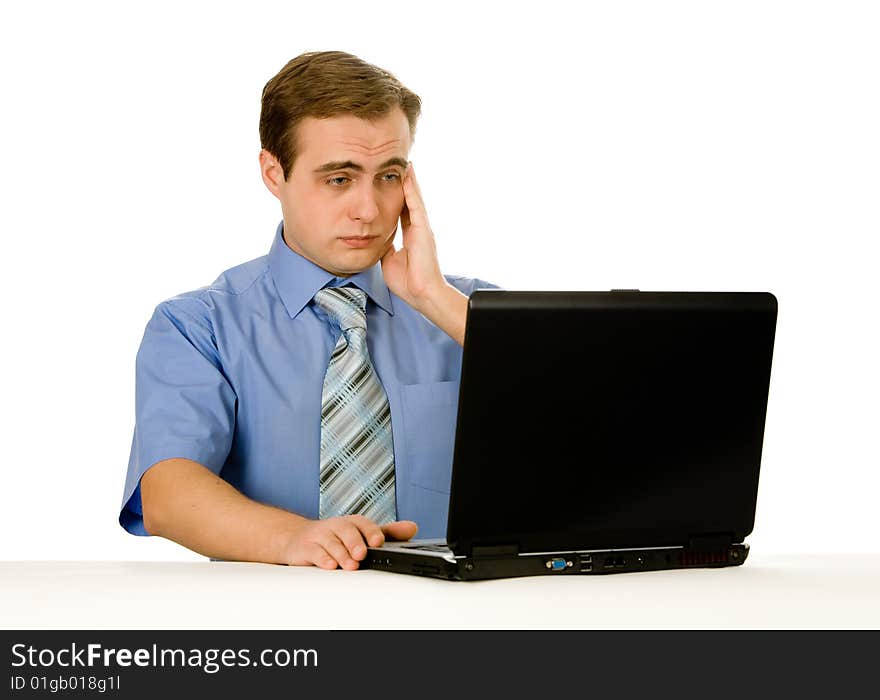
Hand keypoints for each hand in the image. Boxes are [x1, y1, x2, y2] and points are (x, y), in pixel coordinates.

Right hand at [282, 515, 417, 569]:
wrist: (300, 539)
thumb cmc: (337, 537)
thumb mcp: (362, 533)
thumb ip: (388, 533)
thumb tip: (412, 527)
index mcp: (353, 522)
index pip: (364, 524)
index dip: (372, 531)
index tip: (379, 541)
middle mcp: (336, 526)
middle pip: (346, 530)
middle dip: (355, 542)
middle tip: (362, 555)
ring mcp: (321, 536)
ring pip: (331, 542)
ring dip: (341, 554)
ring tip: (351, 565)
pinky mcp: (306, 547)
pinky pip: (314, 551)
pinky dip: (322, 558)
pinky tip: (330, 565)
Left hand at [380, 162, 445, 308]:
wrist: (422, 293)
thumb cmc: (408, 282)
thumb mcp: (390, 260)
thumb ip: (386, 247)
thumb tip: (376, 239)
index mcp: (411, 236)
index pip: (402, 211)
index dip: (398, 197)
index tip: (392, 183)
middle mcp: (418, 229)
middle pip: (410, 201)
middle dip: (405, 184)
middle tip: (401, 166)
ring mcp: (422, 228)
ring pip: (414, 198)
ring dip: (409, 181)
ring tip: (405, 163)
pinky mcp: (423, 229)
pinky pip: (416, 204)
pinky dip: (412, 189)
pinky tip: (407, 175)